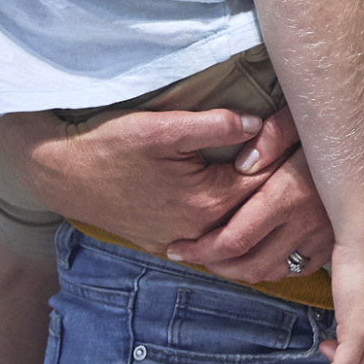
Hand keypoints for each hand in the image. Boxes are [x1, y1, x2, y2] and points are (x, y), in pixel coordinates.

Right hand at [2, 107, 274, 250]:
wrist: (61, 173)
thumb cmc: (109, 145)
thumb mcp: (163, 127)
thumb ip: (215, 125)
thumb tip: (258, 122)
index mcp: (205, 201)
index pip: (267, 180)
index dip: (286, 151)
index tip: (302, 127)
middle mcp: (199, 229)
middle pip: (258, 205)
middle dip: (281, 176)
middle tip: (300, 145)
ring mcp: (182, 240)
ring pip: (238, 223)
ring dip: (259, 199)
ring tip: (280, 168)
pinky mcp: (167, 241)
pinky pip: (214, 234)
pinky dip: (234, 217)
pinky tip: (245, 195)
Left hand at [167, 78, 363, 282]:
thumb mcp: (314, 110)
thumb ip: (272, 133)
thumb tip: (241, 161)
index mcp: (293, 191)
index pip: (234, 236)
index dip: (201, 248)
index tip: (176, 247)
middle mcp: (310, 221)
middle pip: (248, 264)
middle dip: (214, 266)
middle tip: (190, 256)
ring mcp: (330, 233)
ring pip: (275, 270)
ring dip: (242, 271)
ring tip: (218, 259)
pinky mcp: (346, 235)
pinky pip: (303, 264)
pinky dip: (276, 266)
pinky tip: (263, 252)